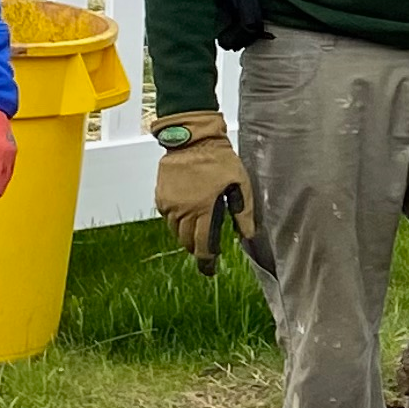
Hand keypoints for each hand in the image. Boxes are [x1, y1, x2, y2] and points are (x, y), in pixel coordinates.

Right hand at [152, 111, 253, 266]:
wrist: (192, 138)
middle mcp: (183, 211)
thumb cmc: (219, 159)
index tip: (211, 269)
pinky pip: (168, 217)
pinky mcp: (161, 196)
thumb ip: (244, 212)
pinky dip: (178, 220)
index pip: (203, 245)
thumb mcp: (241, 184)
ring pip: (176, 231)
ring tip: (199, 230)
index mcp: (203, 209)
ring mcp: (169, 204)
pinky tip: (189, 213)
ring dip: (187, 234)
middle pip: (187, 241)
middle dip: (197, 248)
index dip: (207, 260)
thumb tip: (247, 235)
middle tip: (208, 249)